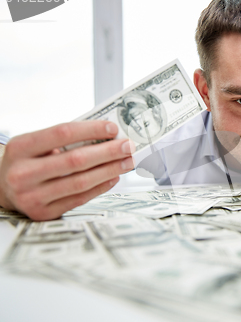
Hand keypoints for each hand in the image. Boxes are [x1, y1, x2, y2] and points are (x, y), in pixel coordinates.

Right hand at [0, 121, 134, 219]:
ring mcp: (32, 196)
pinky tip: (113, 177)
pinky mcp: (43, 213)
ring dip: (110, 170)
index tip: (113, 129)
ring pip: (80, 182)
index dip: (91, 130)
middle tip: (128, 146)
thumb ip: (65, 140)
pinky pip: (79, 199)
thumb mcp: (36, 144)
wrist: (1, 187)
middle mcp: (23, 173)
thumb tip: (107, 136)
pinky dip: (101, 187)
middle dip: (108, 152)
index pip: (62, 133)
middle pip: (75, 160)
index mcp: (21, 148)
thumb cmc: (26, 161)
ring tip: (126, 162)